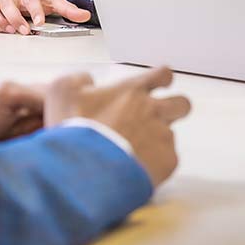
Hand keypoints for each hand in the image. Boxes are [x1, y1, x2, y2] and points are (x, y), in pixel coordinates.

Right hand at [44, 67, 190, 186]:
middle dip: (174, 109)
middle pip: (182, 104)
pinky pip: (167, 160)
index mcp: (132, 91)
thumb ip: (77, 79)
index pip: (162, 74)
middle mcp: (153, 110)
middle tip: (156, 119)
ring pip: (170, 134)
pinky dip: (154, 165)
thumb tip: (87, 80)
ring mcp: (163, 136)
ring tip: (133, 153)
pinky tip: (134, 170)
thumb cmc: (75, 129)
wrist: (87, 168)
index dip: (162, 79)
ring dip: (156, 141)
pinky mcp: (167, 162)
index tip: (158, 85)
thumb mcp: (62, 92)